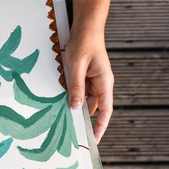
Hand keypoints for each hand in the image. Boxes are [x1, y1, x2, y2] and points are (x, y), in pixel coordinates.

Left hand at [65, 28, 113, 143]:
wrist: (85, 28)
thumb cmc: (84, 43)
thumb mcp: (77, 65)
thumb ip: (76, 85)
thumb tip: (75, 105)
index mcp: (105, 82)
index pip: (106, 110)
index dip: (101, 126)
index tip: (95, 140)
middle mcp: (101, 84)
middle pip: (95, 108)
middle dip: (85, 120)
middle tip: (74, 134)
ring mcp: (93, 81)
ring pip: (85, 101)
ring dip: (76, 108)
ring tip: (65, 120)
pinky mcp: (86, 78)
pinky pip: (79, 92)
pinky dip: (72, 98)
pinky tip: (62, 103)